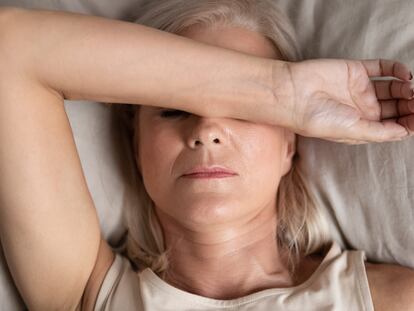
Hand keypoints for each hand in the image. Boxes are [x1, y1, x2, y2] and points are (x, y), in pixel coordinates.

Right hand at [285, 58, 412, 143]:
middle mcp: (362, 109)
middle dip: (411, 106)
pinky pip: (382, 68)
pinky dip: (397, 69)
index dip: (409, 123)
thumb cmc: (316, 119)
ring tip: (413, 89)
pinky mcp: (356, 70)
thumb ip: (380, 132)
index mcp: (361, 127)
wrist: (293, 94)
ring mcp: (360, 89)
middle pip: (396, 107)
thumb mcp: (352, 132)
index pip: (392, 126)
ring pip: (393, 88)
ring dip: (407, 89)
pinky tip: (405, 75)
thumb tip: (405, 132)